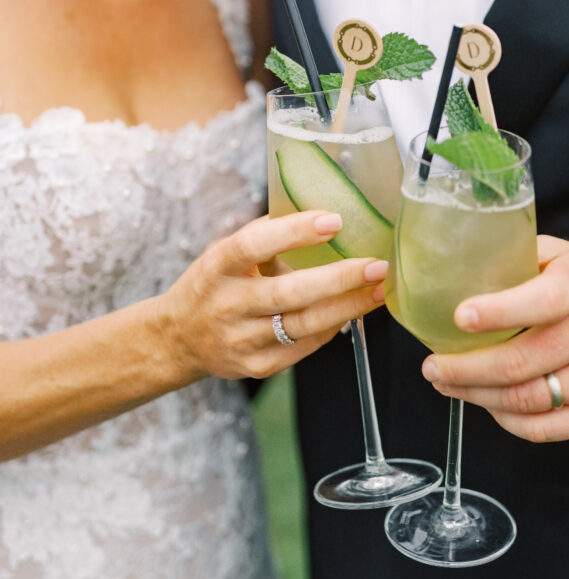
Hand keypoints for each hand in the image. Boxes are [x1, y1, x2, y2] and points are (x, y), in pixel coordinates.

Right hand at [157, 210, 386, 380]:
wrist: (179, 339)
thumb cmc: (215, 285)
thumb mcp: (225, 252)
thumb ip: (266, 234)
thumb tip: (322, 212)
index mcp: (216, 267)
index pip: (252, 246)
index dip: (294, 232)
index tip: (334, 221)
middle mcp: (226, 306)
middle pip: (288, 294)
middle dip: (339, 279)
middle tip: (376, 265)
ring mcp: (241, 340)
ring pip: (303, 326)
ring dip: (347, 307)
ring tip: (378, 290)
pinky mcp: (256, 366)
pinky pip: (304, 347)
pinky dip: (331, 328)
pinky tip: (352, 311)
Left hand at [421, 235, 568, 442]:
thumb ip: (521, 260)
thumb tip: (456, 269)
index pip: (540, 302)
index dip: (496, 313)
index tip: (458, 317)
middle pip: (520, 363)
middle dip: (464, 369)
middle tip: (433, 367)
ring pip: (526, 400)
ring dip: (477, 397)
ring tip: (449, 385)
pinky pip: (544, 428)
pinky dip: (507, 421)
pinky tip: (487, 405)